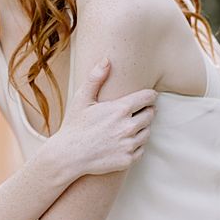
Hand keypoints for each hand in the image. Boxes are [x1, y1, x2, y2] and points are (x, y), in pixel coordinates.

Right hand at [53, 58, 156, 175]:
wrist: (69, 156)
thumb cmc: (74, 125)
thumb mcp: (81, 99)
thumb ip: (95, 78)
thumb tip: (107, 60)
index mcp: (120, 109)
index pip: (148, 98)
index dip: (149, 95)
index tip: (147, 96)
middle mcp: (129, 127)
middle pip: (151, 115)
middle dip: (146, 111)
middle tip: (135, 111)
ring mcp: (129, 144)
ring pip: (147, 132)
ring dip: (141, 128)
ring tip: (127, 126)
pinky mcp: (128, 159)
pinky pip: (141, 149)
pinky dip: (136, 145)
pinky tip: (123, 141)